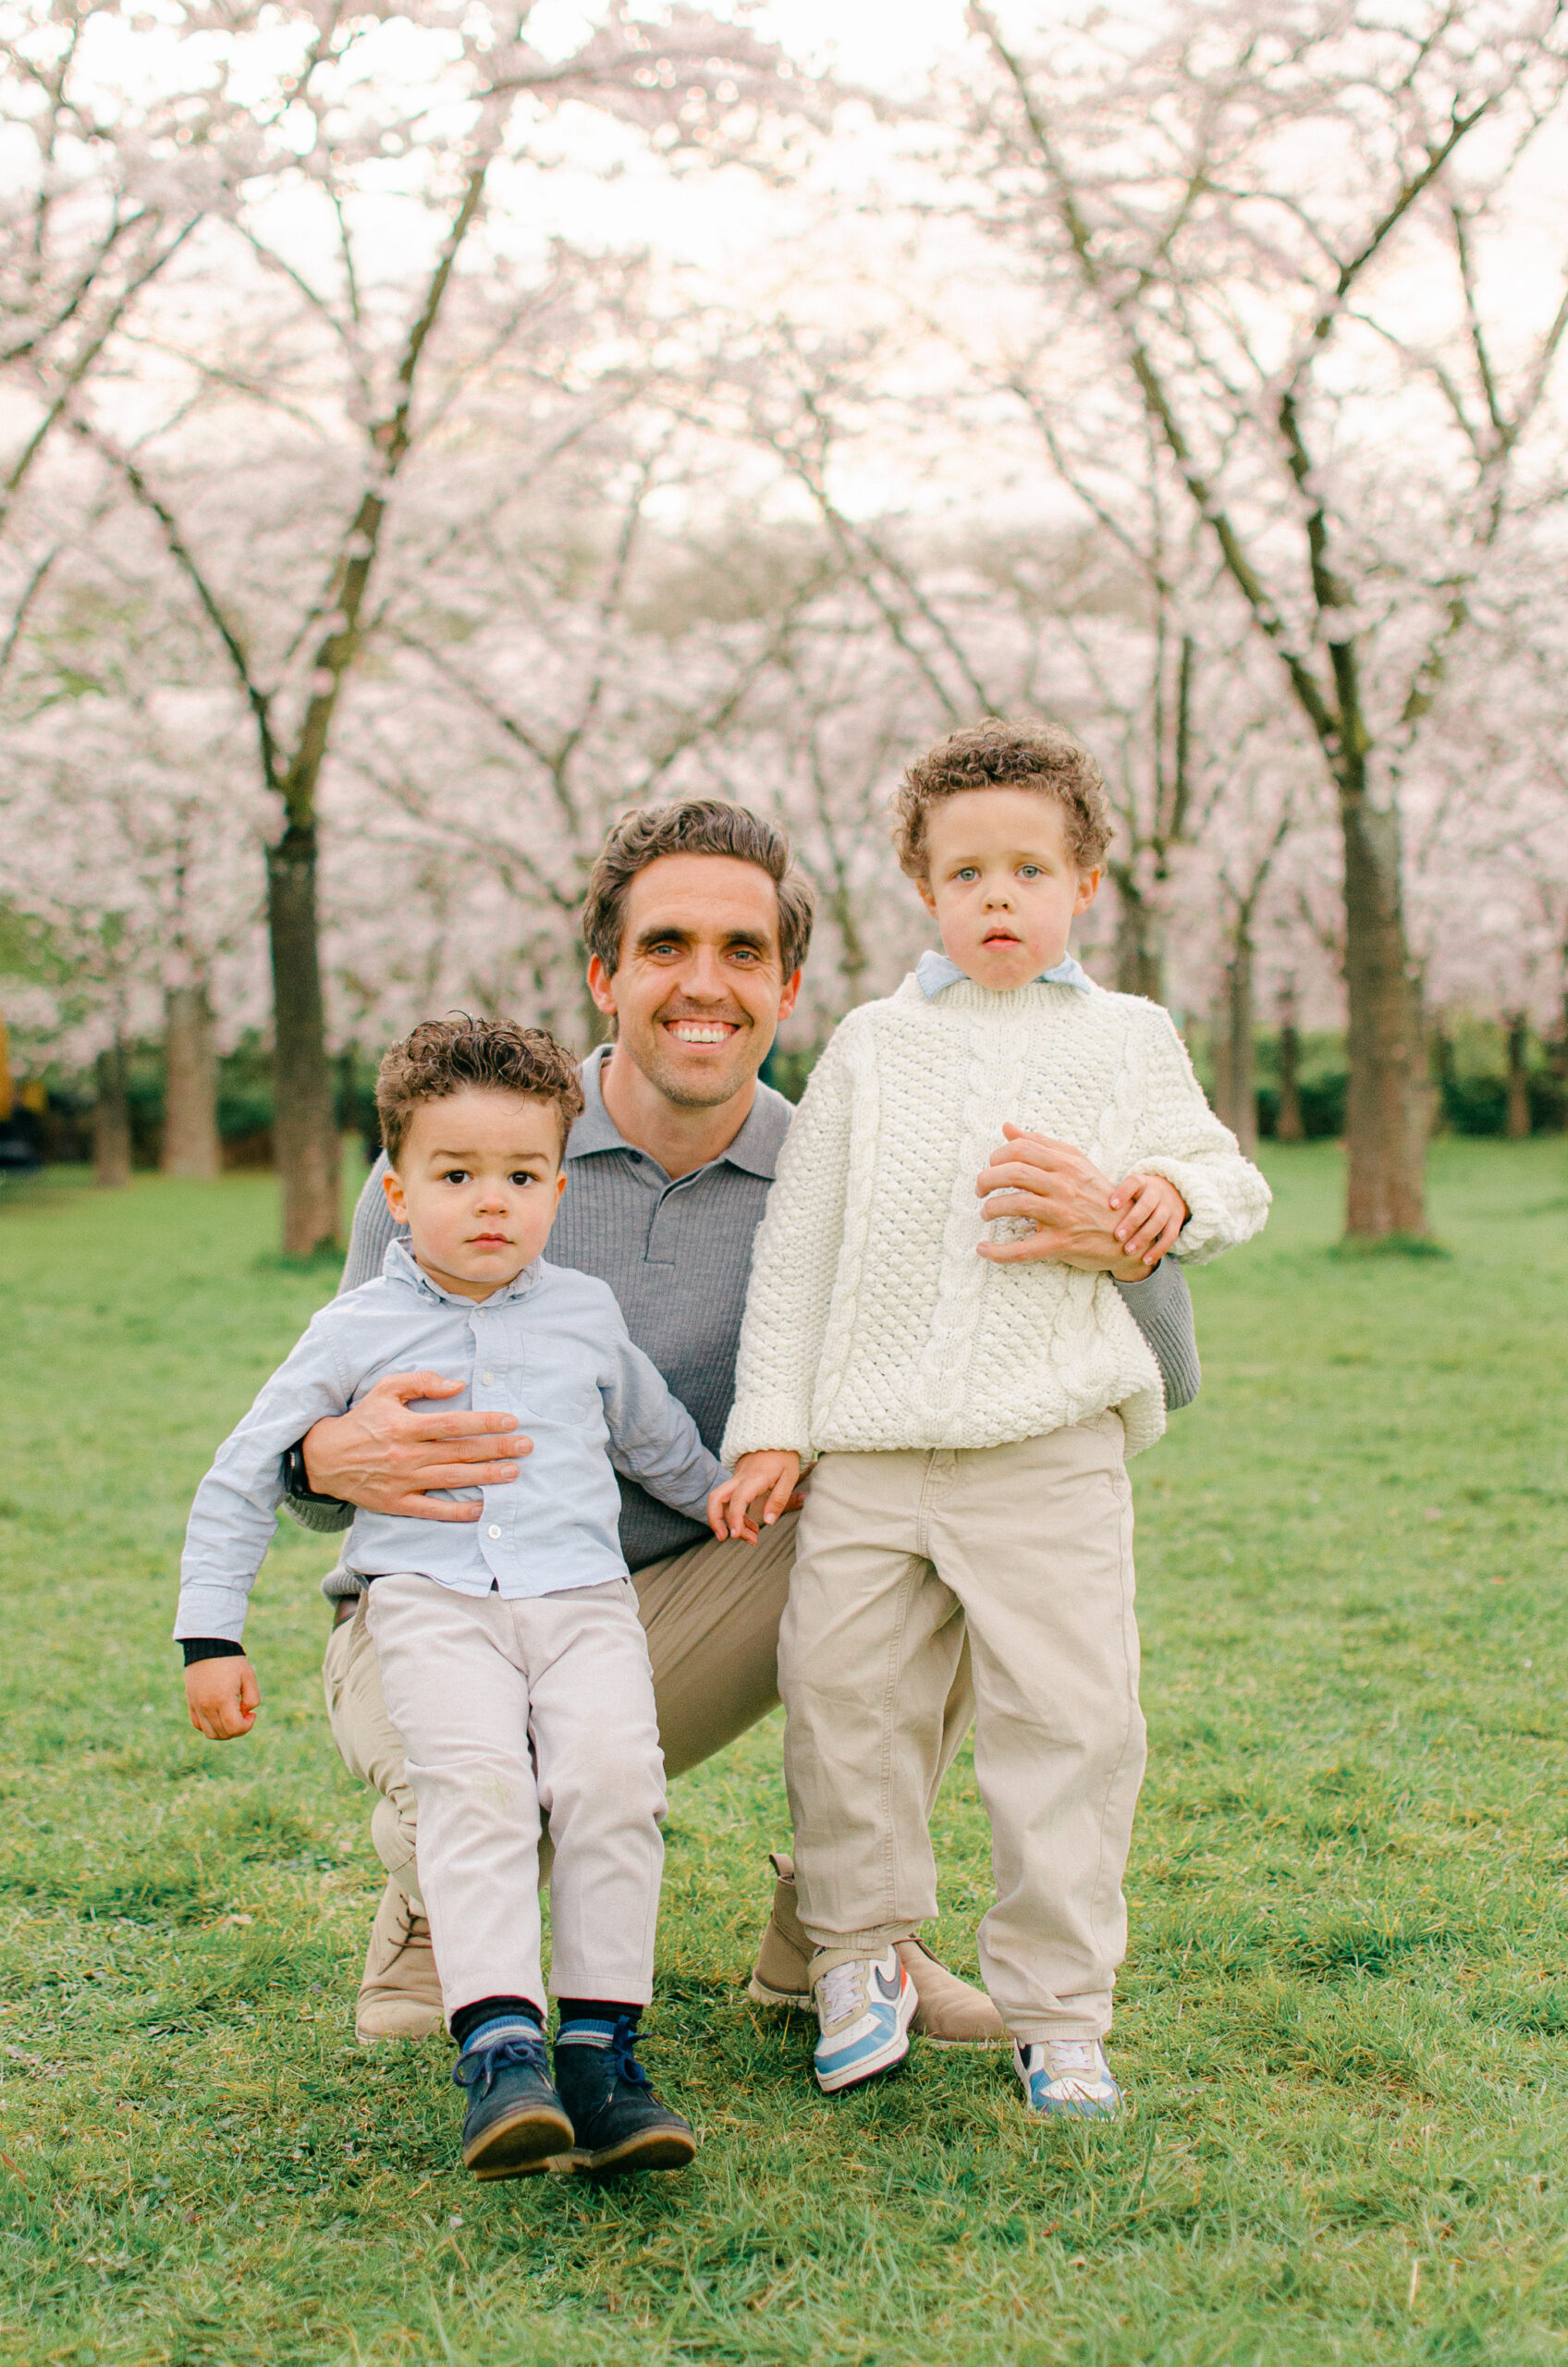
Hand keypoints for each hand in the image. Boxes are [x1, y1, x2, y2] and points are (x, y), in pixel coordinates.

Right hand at [186, 1657, 258, 1741]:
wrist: (208, 1646)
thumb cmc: (231, 1661)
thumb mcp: (249, 1676)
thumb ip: (252, 1698)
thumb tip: (245, 1713)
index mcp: (222, 1699)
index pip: (234, 1728)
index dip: (247, 1726)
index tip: (252, 1714)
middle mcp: (206, 1706)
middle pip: (223, 1734)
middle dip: (238, 1730)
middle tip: (244, 1714)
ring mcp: (196, 1705)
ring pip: (209, 1733)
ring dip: (224, 1731)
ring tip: (232, 1715)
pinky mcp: (190, 1703)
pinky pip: (198, 1724)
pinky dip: (210, 1726)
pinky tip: (220, 1714)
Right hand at [301, 1370, 531, 1522]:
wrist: (325, 1458)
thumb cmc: (362, 1420)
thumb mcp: (385, 1390)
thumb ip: (421, 1382)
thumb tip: (457, 1385)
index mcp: (406, 1426)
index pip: (453, 1424)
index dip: (484, 1422)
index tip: (511, 1421)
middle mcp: (407, 1455)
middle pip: (460, 1452)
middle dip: (497, 1449)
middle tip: (526, 1446)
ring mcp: (403, 1481)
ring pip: (452, 1480)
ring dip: (486, 1477)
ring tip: (513, 1472)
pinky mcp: (398, 1503)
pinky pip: (433, 1510)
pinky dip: (458, 1511)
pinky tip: (483, 1508)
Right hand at [709, 1451, 800, 1543]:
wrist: (775, 1434)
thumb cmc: (784, 1456)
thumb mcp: (789, 1477)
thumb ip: (779, 1500)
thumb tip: (768, 1522)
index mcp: (754, 1478)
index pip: (737, 1500)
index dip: (734, 1518)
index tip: (735, 1535)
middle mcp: (740, 1479)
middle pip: (716, 1497)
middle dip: (714, 1520)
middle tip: (723, 1538)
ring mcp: (737, 1479)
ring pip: (722, 1501)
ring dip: (729, 1521)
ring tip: (749, 1539)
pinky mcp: (738, 1481)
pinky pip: (731, 1499)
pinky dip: (737, 1515)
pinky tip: (751, 1527)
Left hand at [975, 1126, 1151, 1276]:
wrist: (1125, 1231)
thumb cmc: (1095, 1194)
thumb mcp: (1075, 1162)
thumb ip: (1040, 1144)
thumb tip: (1007, 1128)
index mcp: (1066, 1164)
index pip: (1021, 1149)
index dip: (997, 1156)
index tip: (991, 1167)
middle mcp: (1064, 1186)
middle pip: (1014, 1173)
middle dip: (986, 1180)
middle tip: (980, 1190)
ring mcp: (1063, 1215)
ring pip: (1015, 1205)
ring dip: (991, 1208)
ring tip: (987, 1212)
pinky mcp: (1061, 1243)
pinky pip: (1023, 1249)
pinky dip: (998, 1251)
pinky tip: (983, 1248)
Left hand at [1110, 1171, 1188, 1267]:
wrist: (1171, 1193)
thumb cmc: (1136, 1196)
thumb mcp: (1126, 1189)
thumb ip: (1106, 1195)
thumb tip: (1077, 1204)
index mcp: (1142, 1182)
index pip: (1133, 1183)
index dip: (1123, 1193)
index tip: (1111, 1205)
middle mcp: (1157, 1193)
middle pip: (1147, 1205)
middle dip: (1132, 1220)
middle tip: (1117, 1236)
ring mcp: (1168, 1207)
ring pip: (1158, 1222)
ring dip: (1143, 1237)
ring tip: (1128, 1251)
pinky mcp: (1176, 1221)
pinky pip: (1170, 1236)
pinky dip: (1158, 1249)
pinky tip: (1146, 1260)